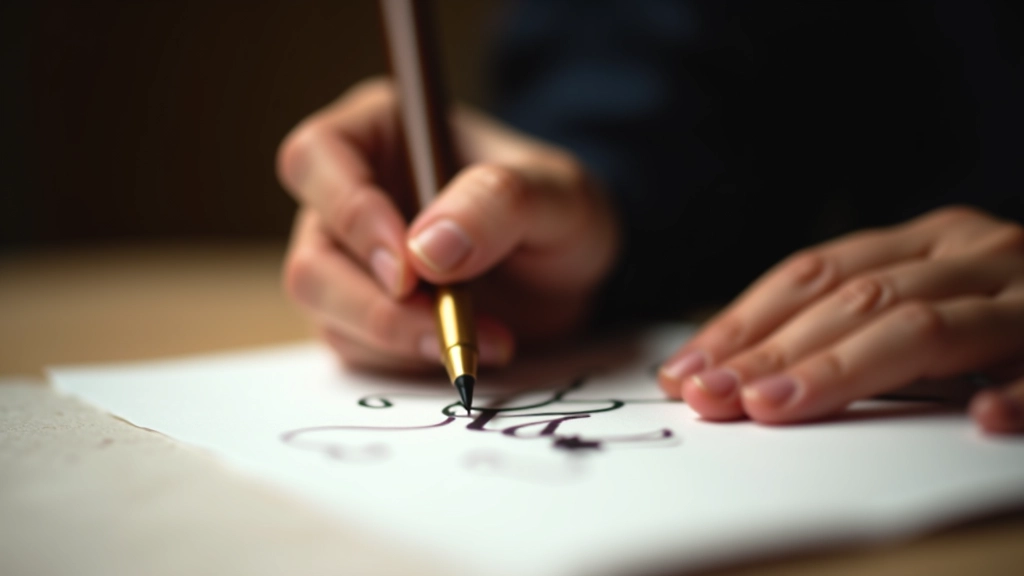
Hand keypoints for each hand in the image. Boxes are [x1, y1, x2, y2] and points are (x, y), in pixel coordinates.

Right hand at [277, 79, 617, 371]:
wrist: (569, 272)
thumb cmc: (558, 210)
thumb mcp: (558, 194)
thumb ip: (499, 203)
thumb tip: (425, 250)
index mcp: (381, 130)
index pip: (317, 157)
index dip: (350, 213)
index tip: (409, 268)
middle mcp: (348, 193)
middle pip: (310, 255)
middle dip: (373, 303)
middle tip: (444, 324)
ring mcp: (348, 258)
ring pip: (324, 309)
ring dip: (396, 337)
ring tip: (479, 337)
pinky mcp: (359, 313)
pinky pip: (354, 347)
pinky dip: (408, 358)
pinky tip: (469, 346)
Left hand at [658, 206, 1023, 433]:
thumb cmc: (999, 310)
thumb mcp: (920, 298)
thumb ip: (849, 323)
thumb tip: (740, 369)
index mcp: (922, 241)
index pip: (812, 274)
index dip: (744, 321)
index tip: (685, 370)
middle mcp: (970, 253)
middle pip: (855, 298)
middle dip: (772, 350)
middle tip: (712, 398)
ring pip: (927, 324)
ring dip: (845, 368)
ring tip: (777, 406)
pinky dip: (1019, 387)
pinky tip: (981, 417)